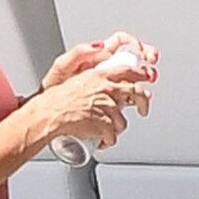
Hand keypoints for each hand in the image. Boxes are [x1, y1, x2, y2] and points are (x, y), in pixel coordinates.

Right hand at [31, 59, 153, 148]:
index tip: (148, 78)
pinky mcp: (105, 125)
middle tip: (142, 109)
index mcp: (101, 75)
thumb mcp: (74, 73)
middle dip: (143, 104)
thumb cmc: (57, 97)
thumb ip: (92, 68)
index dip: (143, 75)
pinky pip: (113, 136)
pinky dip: (107, 140)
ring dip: (116, 127)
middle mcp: (108, 89)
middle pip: (138, 94)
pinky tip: (100, 139)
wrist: (49, 114)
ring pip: (123, 120)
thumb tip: (104, 57)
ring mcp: (108, 107)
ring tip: (105, 128)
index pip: (131, 71)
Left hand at [40, 31, 160, 88]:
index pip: (121, 42)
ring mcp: (110, 83)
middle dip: (147, 58)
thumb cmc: (54, 89)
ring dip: (145, 77)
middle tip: (152, 64)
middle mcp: (107, 68)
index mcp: (97, 56)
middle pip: (133, 57)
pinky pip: (128, 94)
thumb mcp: (62, 67)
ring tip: (149, 81)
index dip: (133, 43)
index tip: (141, 50)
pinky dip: (138, 95)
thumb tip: (99, 46)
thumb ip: (79, 53)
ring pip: (134, 77)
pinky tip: (139, 98)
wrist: (53, 111)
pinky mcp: (112, 99)